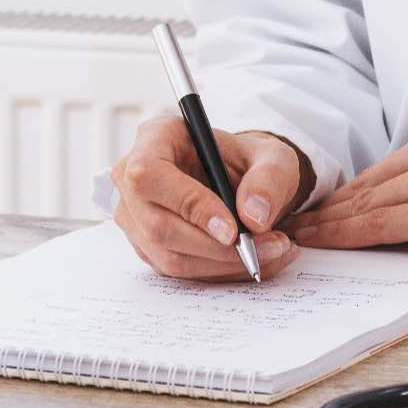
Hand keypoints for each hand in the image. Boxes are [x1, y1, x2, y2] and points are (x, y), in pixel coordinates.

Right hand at [111, 115, 312, 280]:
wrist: (244, 182)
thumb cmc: (250, 162)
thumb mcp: (273, 157)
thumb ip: (269, 179)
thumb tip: (253, 217)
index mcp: (156, 137)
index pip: (150, 174)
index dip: (189, 204)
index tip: (232, 229)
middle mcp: (133, 177)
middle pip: (157, 225)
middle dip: (216, 247)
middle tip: (266, 246)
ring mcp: (134, 215)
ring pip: (168, 256)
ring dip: (222, 264)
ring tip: (269, 252)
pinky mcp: (146, 245)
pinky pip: (178, 270)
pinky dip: (218, 270)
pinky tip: (250, 259)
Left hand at [289, 109, 407, 283]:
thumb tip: (390, 216)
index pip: (390, 166)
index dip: (351, 192)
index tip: (322, 208)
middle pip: (375, 180)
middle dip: (333, 207)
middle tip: (297, 222)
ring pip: (372, 201)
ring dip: (332, 223)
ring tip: (302, 236)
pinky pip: (383, 223)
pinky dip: (349, 236)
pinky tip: (327, 244)